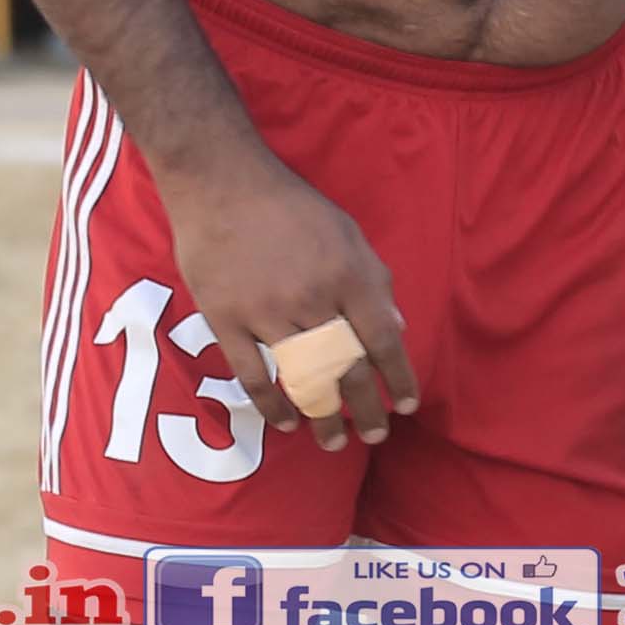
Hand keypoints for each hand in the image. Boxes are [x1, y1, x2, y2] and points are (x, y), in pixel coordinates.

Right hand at [164, 147, 417, 452]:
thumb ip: (373, 280)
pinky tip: (288, 421)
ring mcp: (267, 312)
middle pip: (347, 369)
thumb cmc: (289, 205)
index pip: (383, 339)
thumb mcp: (346, 232)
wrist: (219, 181)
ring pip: (303, 380)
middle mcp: (313, 298)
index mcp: (348, 275)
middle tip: (374, 435)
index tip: (405, 405)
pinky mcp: (227, 319)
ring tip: (333, 442)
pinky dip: (273, 405)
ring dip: (323, 418)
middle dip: (366, 410)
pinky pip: (254, 375)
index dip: (398, 378)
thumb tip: (396, 328)